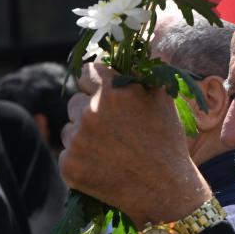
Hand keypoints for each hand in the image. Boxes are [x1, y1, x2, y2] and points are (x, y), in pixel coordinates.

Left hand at [59, 63, 211, 225]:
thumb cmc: (167, 140)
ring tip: (111, 150)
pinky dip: (81, 159)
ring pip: (69, 128)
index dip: (95, 82)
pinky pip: (67, 153)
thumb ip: (147, 70)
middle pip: (75, 101)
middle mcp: (91, 111)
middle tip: (113, 129)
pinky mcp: (69, 165)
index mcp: (113, 91)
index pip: (86, 72)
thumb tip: (141, 44)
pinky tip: (103, 166)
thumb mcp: (163, 98)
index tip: (103, 94)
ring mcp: (77, 140)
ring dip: (83, 135)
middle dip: (89, 111)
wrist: (165, 189)